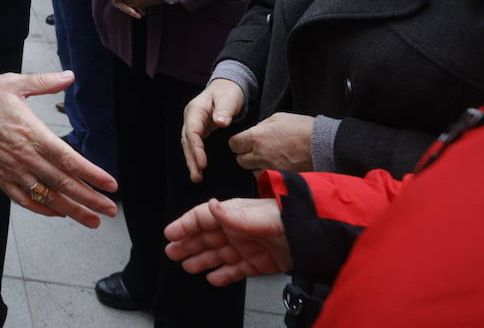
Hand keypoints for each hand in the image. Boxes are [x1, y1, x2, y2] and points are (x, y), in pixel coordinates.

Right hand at [0, 71, 117, 227]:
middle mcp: (25, 157)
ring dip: (72, 210)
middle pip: (64, 183)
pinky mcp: (0, 179)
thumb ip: (45, 82)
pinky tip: (58, 213)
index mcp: (33, 134)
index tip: (111, 185)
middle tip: (111, 210)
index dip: (92, 174)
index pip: (69, 159)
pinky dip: (44, 210)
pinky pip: (25, 201)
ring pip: (47, 197)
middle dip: (90, 199)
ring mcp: (13, 171)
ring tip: (92, 220)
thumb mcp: (14, 83)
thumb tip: (69, 76)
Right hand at [164, 197, 291, 285]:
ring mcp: (246, 247)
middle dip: (188, 244)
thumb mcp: (259, 216)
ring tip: (187, 267)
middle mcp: (236, 230)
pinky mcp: (258, 263)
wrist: (313, 236)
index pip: (202, 218)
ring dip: (202, 260)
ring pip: (218, 255)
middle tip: (171, 253)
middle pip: (206, 238)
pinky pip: (236, 270)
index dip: (185, 225)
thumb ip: (234, 215)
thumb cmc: (286, 219)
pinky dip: (224, 275)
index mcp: (233, 214)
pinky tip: (212, 279)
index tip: (170, 234)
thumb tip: (211, 205)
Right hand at [182, 79, 246, 181]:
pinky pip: (194, 144)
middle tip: (197, 176)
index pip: (192, 131)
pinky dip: (195, 156)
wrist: (228, 87)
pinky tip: (199, 168)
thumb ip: (224, 110)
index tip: (203, 163)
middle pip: (187, 141)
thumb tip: (220, 123)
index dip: (196, 148)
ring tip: (196, 177)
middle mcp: (191, 118)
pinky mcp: (199, 129)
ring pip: (188, 144)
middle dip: (191, 159)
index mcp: (195, 109)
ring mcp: (194, 123)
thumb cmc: (228, 92)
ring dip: (192, 160)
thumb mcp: (229, 98)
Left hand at [228, 112, 314, 172]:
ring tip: (272, 159)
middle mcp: (260, 155)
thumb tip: (254, 132)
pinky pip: (268, 179)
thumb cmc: (303, 128)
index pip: (233, 144)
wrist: (325, 145)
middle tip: (258, 151)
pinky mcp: (281, 178)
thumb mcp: (279, 118)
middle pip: (240, 160)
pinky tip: (279, 168)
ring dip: (258, 167)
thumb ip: (261, 126)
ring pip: (253, 172)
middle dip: (246, 155)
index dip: (239, 143)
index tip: (244, 142)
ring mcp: (271, 169)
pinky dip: (270, 175)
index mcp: (257, 137)